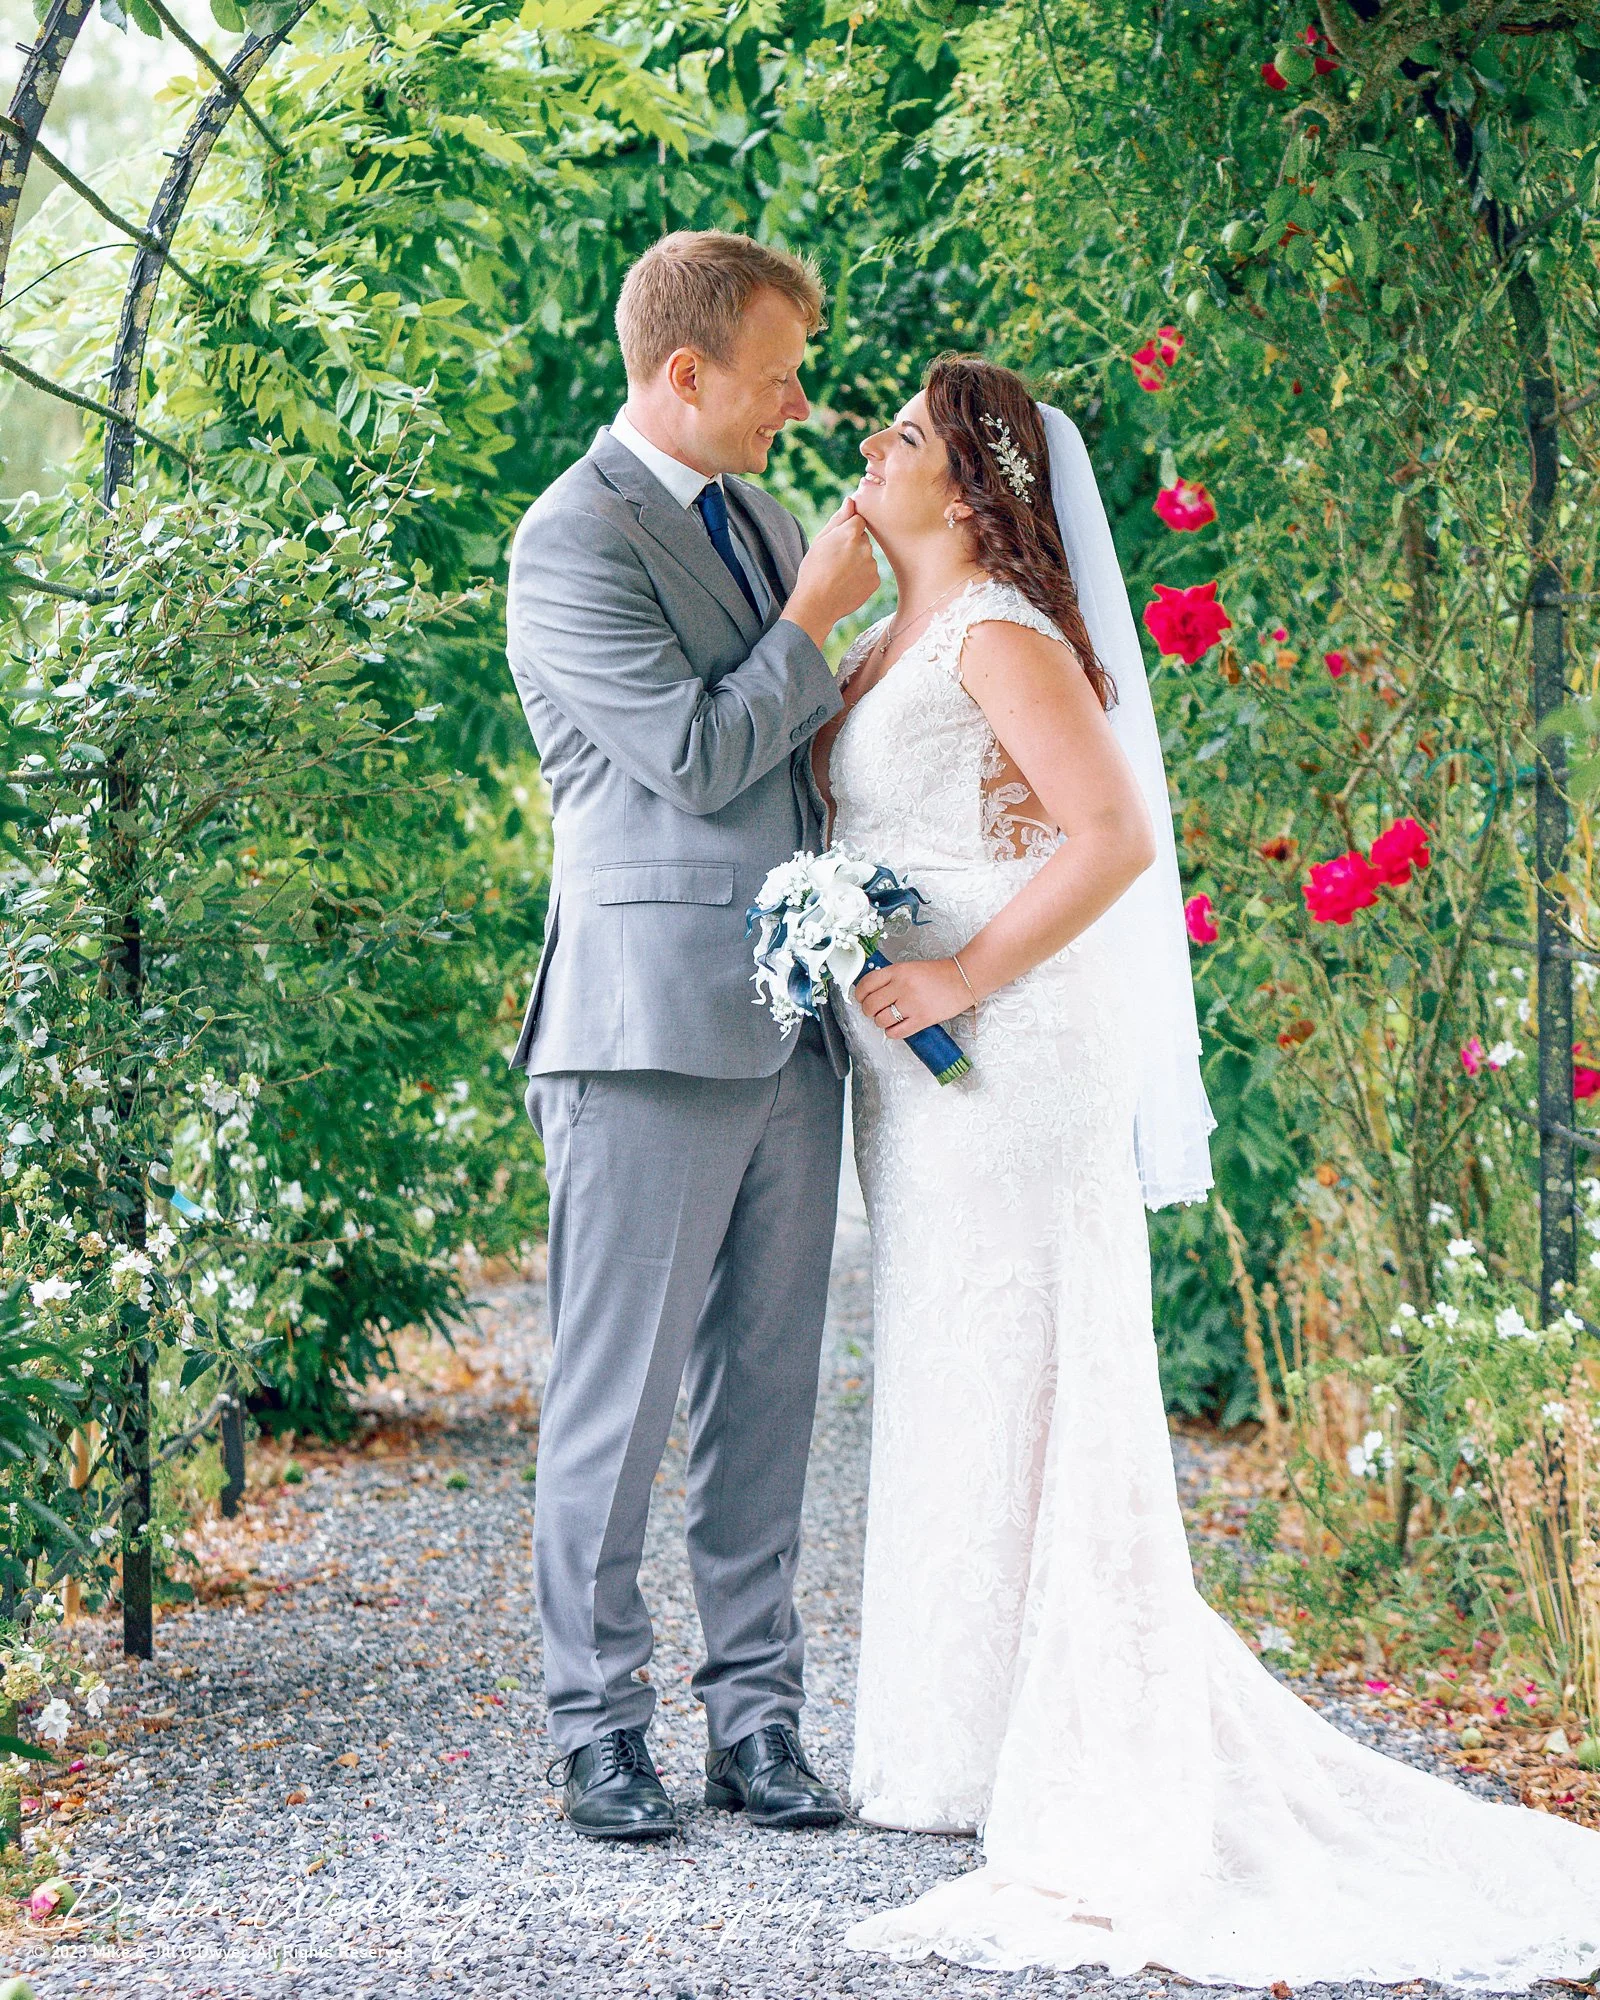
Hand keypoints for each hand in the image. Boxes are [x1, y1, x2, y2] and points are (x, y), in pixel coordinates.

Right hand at [783, 498, 879, 647]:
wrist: (817, 604)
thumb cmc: (813, 570)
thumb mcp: (820, 540)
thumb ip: (839, 519)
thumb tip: (851, 500)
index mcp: (850, 532)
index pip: (858, 520)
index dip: (846, 531)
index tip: (837, 544)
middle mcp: (865, 546)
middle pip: (863, 539)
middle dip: (852, 546)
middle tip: (835, 562)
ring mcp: (872, 564)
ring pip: (867, 557)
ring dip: (857, 562)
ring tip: (840, 575)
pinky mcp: (875, 581)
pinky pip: (870, 573)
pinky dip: (861, 578)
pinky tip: (847, 584)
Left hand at [853, 957, 973, 1040]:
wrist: (963, 979)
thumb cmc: (939, 974)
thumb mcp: (910, 968)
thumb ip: (891, 978)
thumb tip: (871, 991)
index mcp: (897, 971)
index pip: (866, 984)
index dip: (859, 994)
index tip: (861, 998)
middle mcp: (902, 987)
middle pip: (870, 1005)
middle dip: (869, 1010)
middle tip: (875, 1010)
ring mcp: (911, 1004)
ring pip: (880, 1020)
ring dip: (881, 1021)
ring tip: (889, 1018)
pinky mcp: (921, 1020)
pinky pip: (895, 1032)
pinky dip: (892, 1032)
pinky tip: (898, 1026)